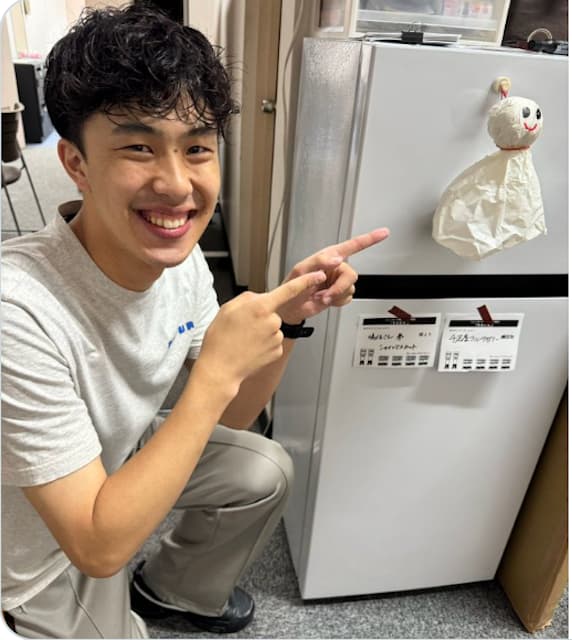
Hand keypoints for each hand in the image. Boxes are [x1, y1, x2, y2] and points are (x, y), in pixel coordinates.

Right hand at [198, 270, 327, 387]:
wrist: (220, 368)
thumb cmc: (220, 339)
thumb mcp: (228, 308)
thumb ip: (249, 298)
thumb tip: (262, 298)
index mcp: (261, 307)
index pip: (289, 290)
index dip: (307, 281)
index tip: (319, 275)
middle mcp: (272, 322)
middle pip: (273, 312)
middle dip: (261, 316)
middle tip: (242, 327)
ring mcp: (277, 338)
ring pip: (273, 328)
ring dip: (262, 332)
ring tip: (243, 340)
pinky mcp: (277, 351)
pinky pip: (273, 342)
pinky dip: (264, 344)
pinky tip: (250, 348)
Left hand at [279, 228, 389, 323]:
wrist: (290, 307)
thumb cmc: (291, 286)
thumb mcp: (301, 270)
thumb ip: (319, 261)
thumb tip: (336, 259)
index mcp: (328, 256)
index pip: (352, 246)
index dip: (369, 239)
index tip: (383, 233)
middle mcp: (336, 267)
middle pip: (352, 275)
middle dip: (338, 288)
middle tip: (325, 294)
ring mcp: (338, 281)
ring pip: (350, 288)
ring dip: (335, 296)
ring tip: (321, 297)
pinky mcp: (339, 294)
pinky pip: (347, 298)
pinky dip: (336, 302)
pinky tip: (326, 300)